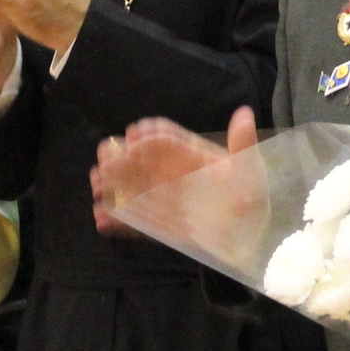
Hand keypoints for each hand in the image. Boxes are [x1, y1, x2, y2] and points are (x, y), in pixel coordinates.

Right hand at [92, 106, 261, 238]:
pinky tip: (102, 219)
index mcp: (190, 156)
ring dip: (113, 187)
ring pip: (133, 190)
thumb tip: (244, 113)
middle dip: (122, 160)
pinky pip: (136, 221)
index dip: (149, 136)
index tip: (135, 136)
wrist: (252, 238)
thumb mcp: (250, 170)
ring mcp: (165, 200)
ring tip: (97, 184)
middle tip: (106, 159)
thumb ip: (243, 145)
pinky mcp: (161, 226)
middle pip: (141, 163)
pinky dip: (119, 221)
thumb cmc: (251, 199)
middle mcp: (172, 175)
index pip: (165, 140)